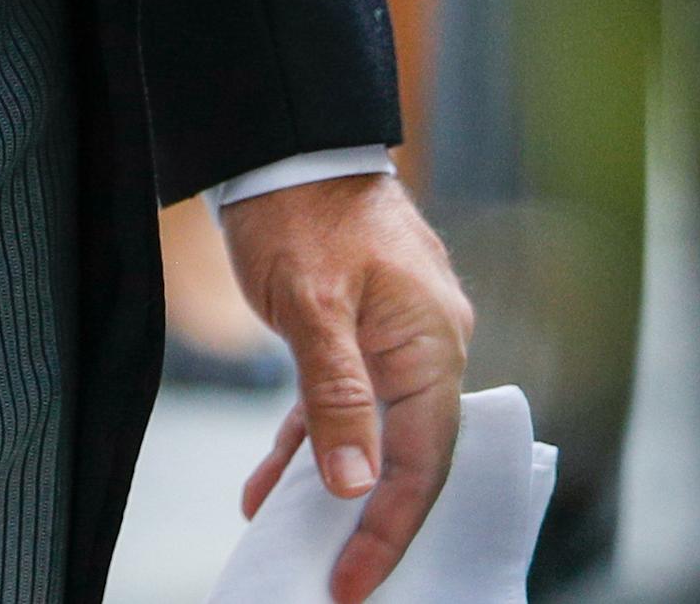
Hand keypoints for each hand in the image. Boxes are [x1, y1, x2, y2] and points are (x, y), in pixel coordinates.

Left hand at [227, 173, 474, 602]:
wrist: (283, 140)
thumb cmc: (301, 210)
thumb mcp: (313, 306)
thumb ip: (336, 397)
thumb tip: (353, 483)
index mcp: (432, 344)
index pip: (422, 461)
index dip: (387, 527)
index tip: (353, 581)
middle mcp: (426, 346)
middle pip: (410, 457)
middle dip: (371, 521)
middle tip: (335, 576)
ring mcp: (394, 339)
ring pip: (372, 435)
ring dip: (330, 487)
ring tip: (290, 539)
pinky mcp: (357, 332)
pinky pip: (341, 405)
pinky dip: (309, 444)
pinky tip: (267, 484)